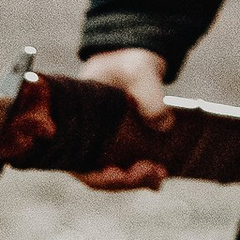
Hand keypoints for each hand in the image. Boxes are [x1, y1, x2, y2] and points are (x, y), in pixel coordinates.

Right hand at [73, 45, 169, 189]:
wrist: (135, 58)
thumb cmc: (127, 62)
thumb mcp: (139, 72)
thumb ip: (151, 97)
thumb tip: (164, 125)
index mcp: (76, 122)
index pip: (78, 162)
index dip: (96, 175)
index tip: (117, 172)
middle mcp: (86, 139)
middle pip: (97, 174)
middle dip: (124, 180)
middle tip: (153, 173)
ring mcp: (103, 145)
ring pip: (113, 175)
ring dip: (136, 179)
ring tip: (161, 174)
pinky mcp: (120, 146)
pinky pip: (127, 167)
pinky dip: (141, 174)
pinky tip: (160, 174)